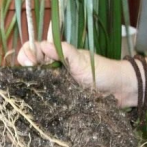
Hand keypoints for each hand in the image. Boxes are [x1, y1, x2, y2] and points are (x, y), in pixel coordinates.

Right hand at [17, 40, 133, 106]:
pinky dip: (40, 99)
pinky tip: (38, 101)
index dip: (27, 53)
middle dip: (26, 70)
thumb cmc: (103, 71)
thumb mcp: (82, 60)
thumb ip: (64, 52)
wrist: (120, 90)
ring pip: (36, 83)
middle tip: (30, 75)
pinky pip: (46, 98)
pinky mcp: (60, 100)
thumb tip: (44, 44)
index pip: (34, 49)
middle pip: (31, 67)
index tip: (29, 62)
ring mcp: (56, 85)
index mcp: (57, 55)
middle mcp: (54, 68)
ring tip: (32, 88)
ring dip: (32, 85)